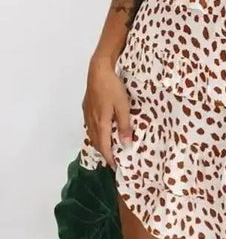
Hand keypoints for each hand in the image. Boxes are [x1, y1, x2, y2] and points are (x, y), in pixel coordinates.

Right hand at [82, 55, 131, 169]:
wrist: (98, 71)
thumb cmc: (113, 88)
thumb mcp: (123, 107)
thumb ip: (124, 126)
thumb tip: (126, 145)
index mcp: (101, 123)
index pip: (104, 147)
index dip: (109, 158)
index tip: (115, 167)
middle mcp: (91, 121)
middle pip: (96, 143)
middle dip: (104, 153)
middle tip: (112, 160)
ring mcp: (87, 114)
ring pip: (92, 134)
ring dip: (99, 144)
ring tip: (108, 148)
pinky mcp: (86, 107)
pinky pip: (90, 126)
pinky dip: (96, 134)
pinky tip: (101, 131)